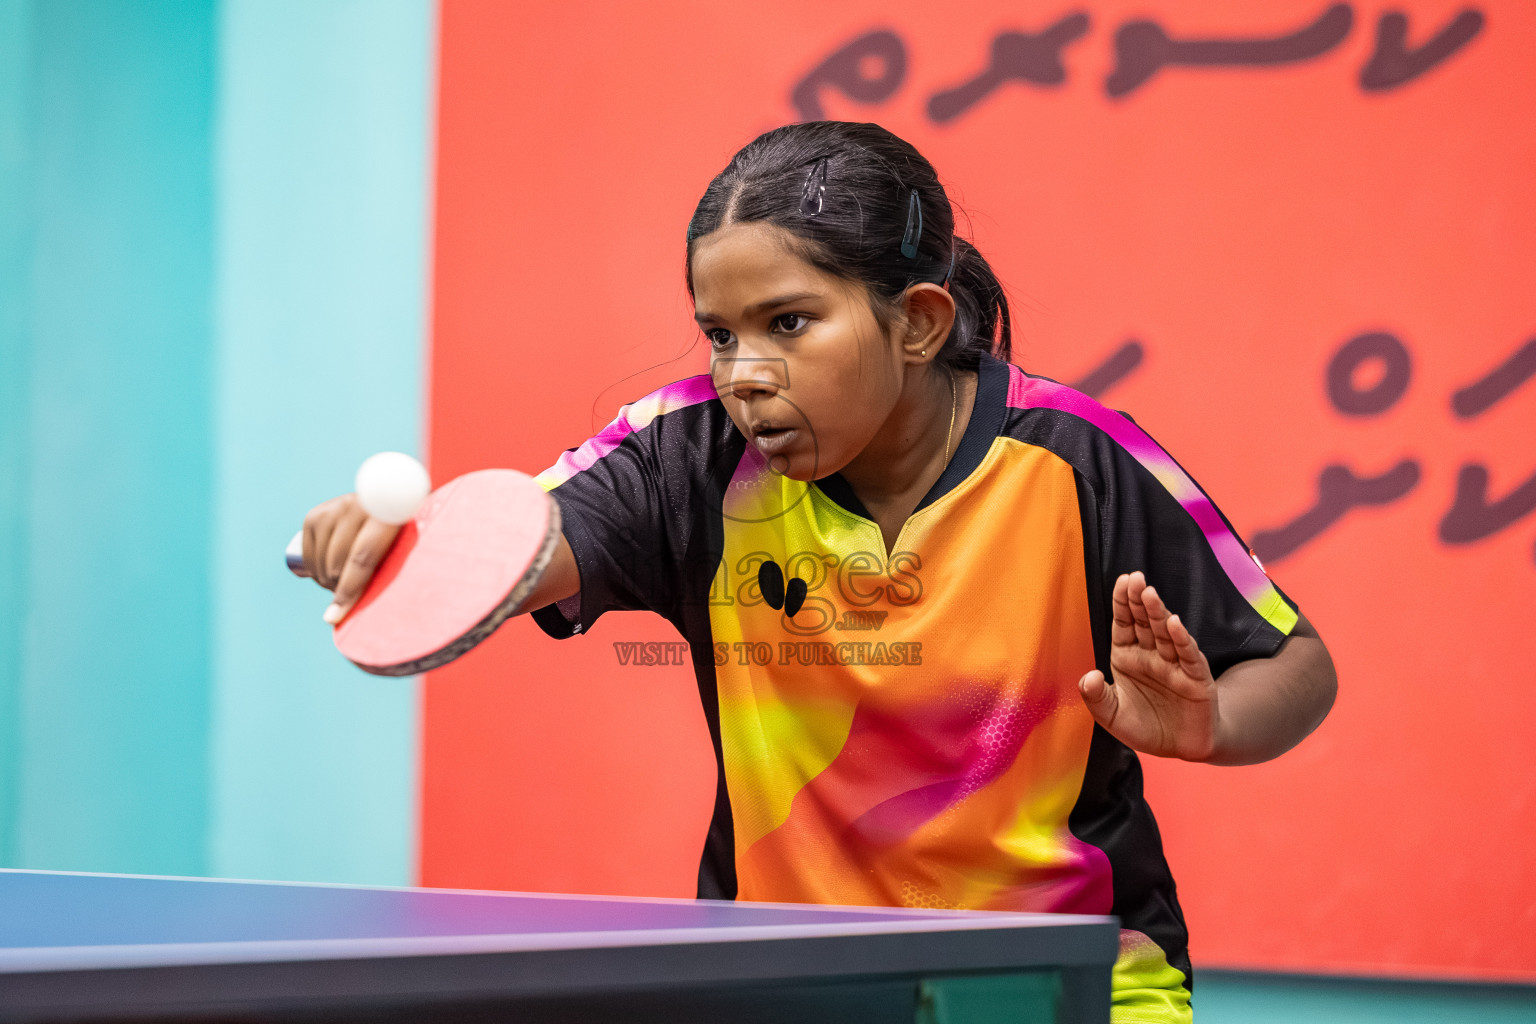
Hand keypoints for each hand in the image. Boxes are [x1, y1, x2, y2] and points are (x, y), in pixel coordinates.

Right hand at [300, 494, 402, 622]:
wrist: (391, 495)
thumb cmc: (404, 533)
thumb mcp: (407, 545)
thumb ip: (391, 569)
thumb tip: (363, 613)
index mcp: (386, 516)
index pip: (362, 559)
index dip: (348, 591)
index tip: (334, 618)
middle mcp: (356, 508)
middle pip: (337, 565)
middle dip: (340, 589)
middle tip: (352, 593)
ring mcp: (333, 509)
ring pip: (321, 564)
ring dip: (327, 581)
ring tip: (344, 579)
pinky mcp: (314, 515)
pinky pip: (307, 556)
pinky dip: (315, 571)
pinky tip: (327, 571)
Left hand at [1078, 571, 1220, 761]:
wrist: (1183, 747)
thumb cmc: (1146, 727)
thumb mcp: (1112, 716)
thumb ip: (1096, 698)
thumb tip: (1089, 676)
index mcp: (1128, 657)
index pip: (1124, 623)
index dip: (1122, 603)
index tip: (1121, 581)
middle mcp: (1151, 655)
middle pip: (1145, 622)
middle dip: (1138, 600)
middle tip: (1135, 578)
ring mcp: (1174, 665)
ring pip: (1165, 633)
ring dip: (1158, 613)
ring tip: (1149, 594)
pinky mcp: (1195, 679)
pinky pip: (1188, 656)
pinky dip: (1181, 640)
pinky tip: (1174, 624)